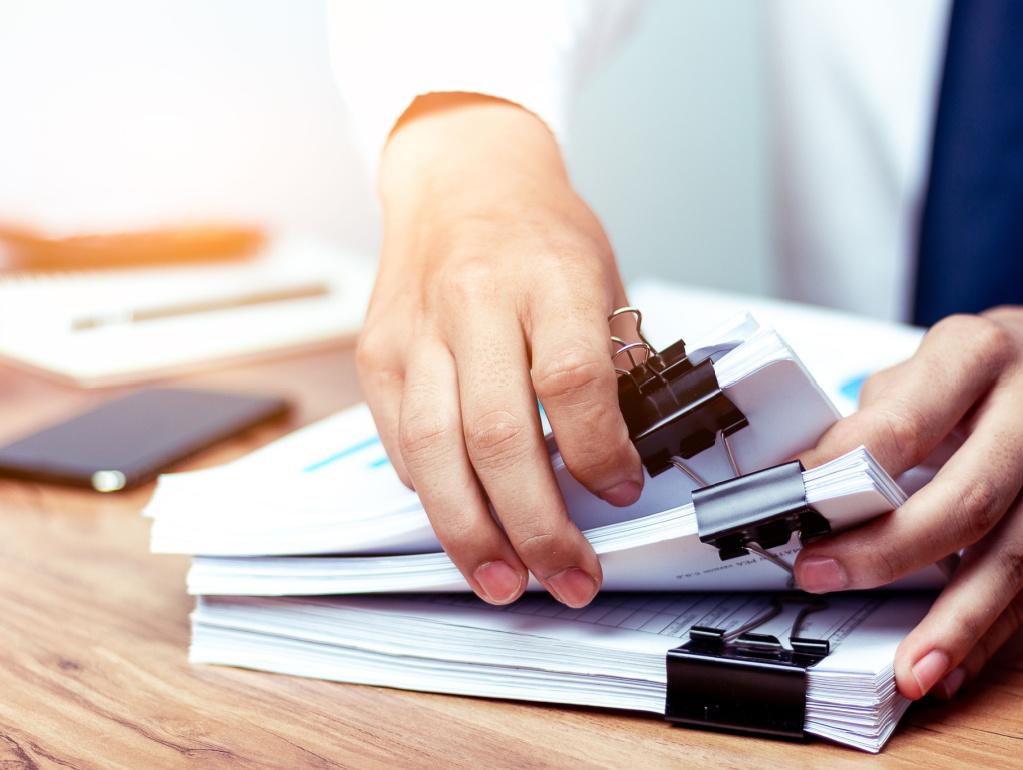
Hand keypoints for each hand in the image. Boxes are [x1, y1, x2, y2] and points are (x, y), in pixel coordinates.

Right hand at [357, 94, 642, 607]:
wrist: (460, 178)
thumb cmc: (539, 232)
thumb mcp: (600, 278)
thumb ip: (609, 365)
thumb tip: (620, 463)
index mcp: (546, 276)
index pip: (572, 379)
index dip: (600, 452)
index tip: (622, 491)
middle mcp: (473, 302)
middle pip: (499, 435)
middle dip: (538, 526)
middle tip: (569, 576)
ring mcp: (416, 332)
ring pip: (435, 452)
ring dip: (473, 533)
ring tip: (506, 581)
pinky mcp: (377, 356)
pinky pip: (401, 443)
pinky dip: (435, 494)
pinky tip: (465, 523)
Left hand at [794, 300, 1022, 699]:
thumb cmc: (998, 363)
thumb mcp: (934, 359)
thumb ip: (880, 415)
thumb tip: (811, 481)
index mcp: (981, 356)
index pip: (901, 426)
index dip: (840, 473)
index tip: (790, 508)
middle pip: (963, 501)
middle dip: (884, 551)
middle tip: (820, 576)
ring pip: (1010, 557)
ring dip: (953, 621)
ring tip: (907, 668)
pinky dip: (992, 629)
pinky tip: (955, 664)